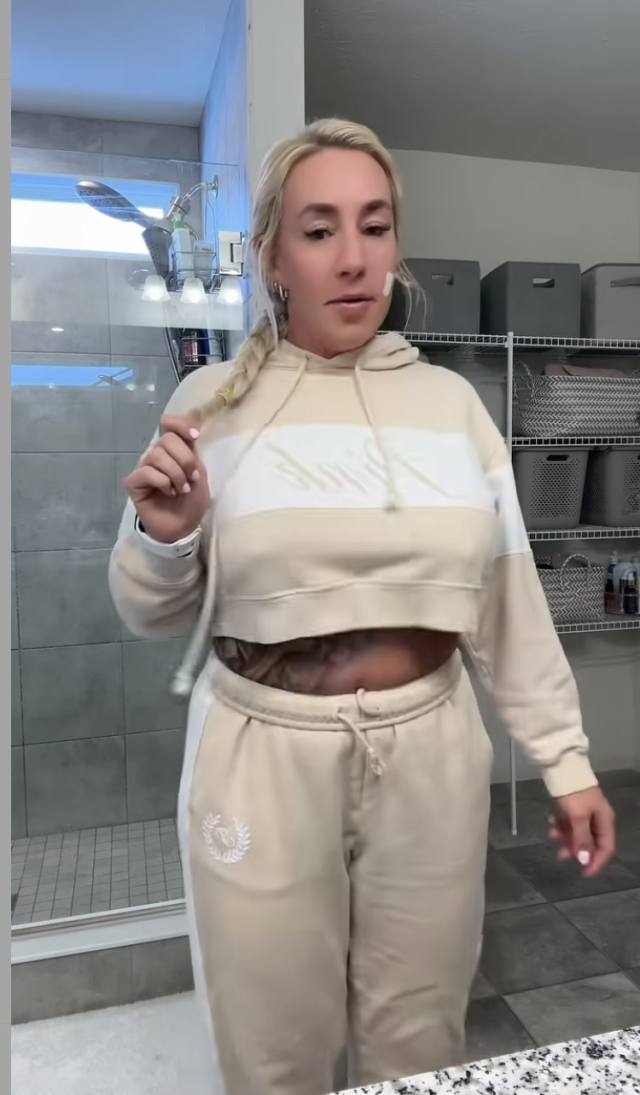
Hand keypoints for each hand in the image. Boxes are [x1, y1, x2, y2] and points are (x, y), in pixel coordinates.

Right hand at [125, 414, 209, 542]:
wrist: (184, 527)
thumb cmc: (192, 502)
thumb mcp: (199, 473)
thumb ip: (192, 451)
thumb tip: (190, 430)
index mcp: (175, 449)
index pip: (168, 423)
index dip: (180, 424)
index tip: (194, 437)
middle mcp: (158, 455)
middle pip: (167, 439)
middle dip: (185, 460)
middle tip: (191, 479)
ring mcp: (144, 467)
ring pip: (157, 455)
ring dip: (176, 474)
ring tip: (182, 490)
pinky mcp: (134, 482)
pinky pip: (147, 472)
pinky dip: (163, 482)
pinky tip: (168, 493)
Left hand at [549, 786, 614, 877]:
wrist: (561, 767)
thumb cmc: (573, 793)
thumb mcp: (578, 817)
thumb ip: (582, 839)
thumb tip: (585, 861)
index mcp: (605, 821)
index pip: (606, 849)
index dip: (596, 863)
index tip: (583, 873)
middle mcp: (597, 819)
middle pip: (590, 843)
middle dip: (576, 850)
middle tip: (561, 855)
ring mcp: (584, 813)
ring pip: (577, 834)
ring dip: (566, 839)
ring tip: (552, 836)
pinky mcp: (572, 808)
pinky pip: (568, 824)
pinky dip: (561, 828)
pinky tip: (551, 826)